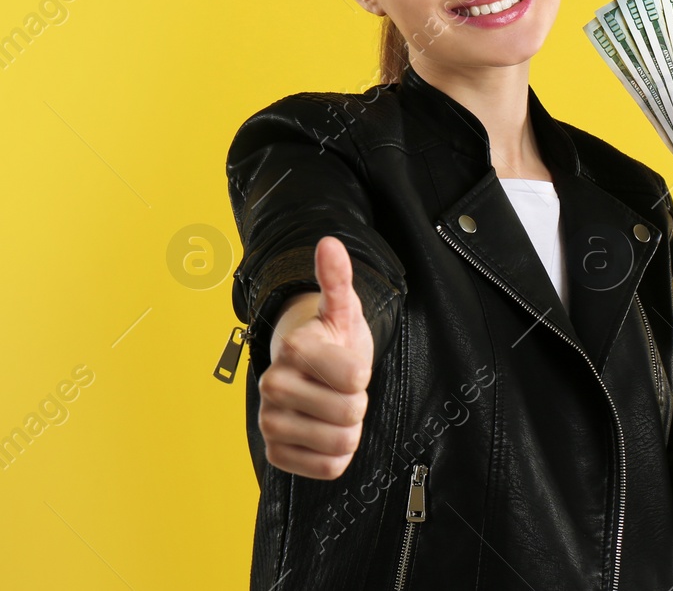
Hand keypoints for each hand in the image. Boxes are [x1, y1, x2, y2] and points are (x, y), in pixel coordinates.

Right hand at [258, 236, 374, 478]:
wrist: (308, 373)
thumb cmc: (332, 340)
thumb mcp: (342, 309)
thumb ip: (338, 279)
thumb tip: (329, 244)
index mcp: (293, 349)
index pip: (355, 377)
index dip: (362, 371)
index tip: (347, 360)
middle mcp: (273, 385)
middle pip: (351, 412)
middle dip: (358, 401)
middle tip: (342, 387)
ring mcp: (270, 422)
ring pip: (340, 443)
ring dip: (349, 428)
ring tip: (334, 407)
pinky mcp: (275, 453)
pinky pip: (328, 468)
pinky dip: (337, 455)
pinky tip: (324, 432)